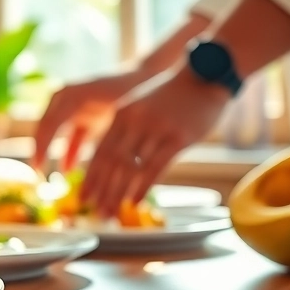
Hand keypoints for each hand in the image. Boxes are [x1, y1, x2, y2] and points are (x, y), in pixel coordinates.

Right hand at [31, 71, 149, 173]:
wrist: (144, 77)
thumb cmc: (130, 91)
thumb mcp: (114, 111)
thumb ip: (97, 130)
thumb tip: (81, 157)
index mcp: (69, 94)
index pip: (49, 124)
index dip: (42, 147)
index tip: (37, 167)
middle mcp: (65, 97)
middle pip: (46, 128)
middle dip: (40, 151)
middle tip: (37, 173)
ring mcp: (72, 106)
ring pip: (56, 133)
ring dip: (53, 153)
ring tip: (48, 174)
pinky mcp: (83, 117)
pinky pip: (71, 137)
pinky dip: (69, 152)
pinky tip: (67, 170)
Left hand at [81, 65, 231, 216]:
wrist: (206, 75)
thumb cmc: (174, 95)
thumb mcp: (142, 105)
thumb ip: (128, 129)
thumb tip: (116, 162)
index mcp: (122, 114)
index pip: (100, 152)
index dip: (91, 177)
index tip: (83, 197)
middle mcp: (135, 122)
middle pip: (111, 163)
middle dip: (101, 191)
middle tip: (95, 213)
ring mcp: (156, 129)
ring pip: (130, 168)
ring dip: (118, 194)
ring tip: (111, 213)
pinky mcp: (178, 138)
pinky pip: (155, 167)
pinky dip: (142, 188)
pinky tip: (134, 203)